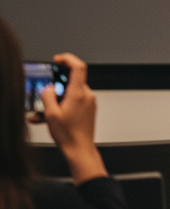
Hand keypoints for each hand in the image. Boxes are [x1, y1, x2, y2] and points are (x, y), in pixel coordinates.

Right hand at [41, 52, 106, 184]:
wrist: (80, 149)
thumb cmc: (69, 134)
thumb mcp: (51, 115)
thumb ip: (48, 97)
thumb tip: (48, 87)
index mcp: (78, 93)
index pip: (78, 67)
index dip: (68, 59)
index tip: (58, 59)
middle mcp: (86, 94)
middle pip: (72, 80)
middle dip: (57, 86)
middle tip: (46, 93)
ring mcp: (89, 101)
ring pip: (71, 93)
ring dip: (57, 100)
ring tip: (42, 113)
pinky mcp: (88, 108)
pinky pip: (74, 102)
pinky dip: (62, 106)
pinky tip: (50, 117)